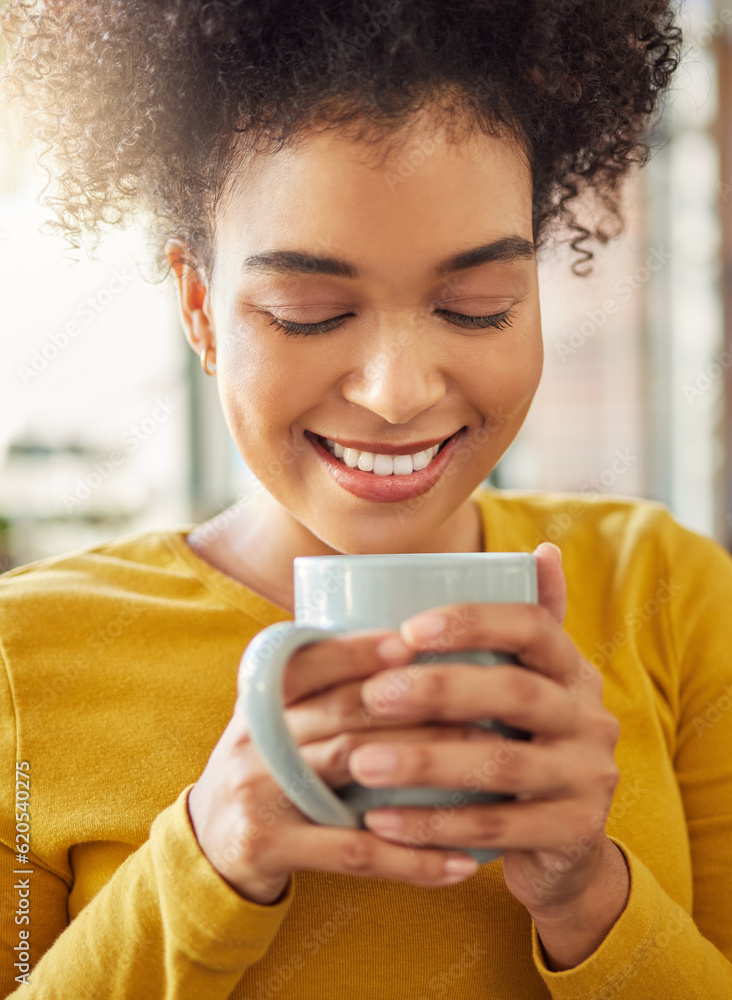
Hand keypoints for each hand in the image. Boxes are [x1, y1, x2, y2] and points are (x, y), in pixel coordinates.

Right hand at [187, 629, 483, 905]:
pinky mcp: (268, 844)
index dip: (360, 649)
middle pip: (344, 710)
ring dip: (428, 766)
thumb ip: (325, 689)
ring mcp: (257, 790)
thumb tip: (413, 649)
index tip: (413, 641)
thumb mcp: (279, 720)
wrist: (208, 845)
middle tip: (484, 703)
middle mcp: (255, 736)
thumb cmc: (268, 769)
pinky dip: (411, 858)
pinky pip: (353, 851)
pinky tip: (459, 863)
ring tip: (489, 766)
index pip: (311, 660)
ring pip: (354, 768)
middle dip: (418, 704)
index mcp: (261, 697)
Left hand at [348, 543, 623, 917]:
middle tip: (370, 695)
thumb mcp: (529, 685)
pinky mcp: (575, 832)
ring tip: (361, 762)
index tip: (407, 629)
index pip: (533, 625)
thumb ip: (518, 630)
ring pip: (503, 763)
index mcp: (570, 668)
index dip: (473, 621)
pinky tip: (381, 821)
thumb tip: (541, 549)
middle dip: (438, 689)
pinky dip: (434, 825)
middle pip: (516, 691)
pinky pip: (498, 829)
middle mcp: (590, 716)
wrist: (565, 846)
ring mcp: (588, 776)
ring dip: (425, 761)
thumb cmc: (521, 743)